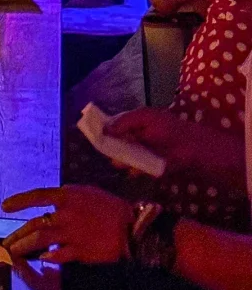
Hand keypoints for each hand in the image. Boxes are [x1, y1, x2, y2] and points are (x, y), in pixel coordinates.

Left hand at [2, 185, 133, 264]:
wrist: (132, 227)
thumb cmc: (109, 207)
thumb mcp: (86, 193)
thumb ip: (66, 199)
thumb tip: (51, 207)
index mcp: (67, 196)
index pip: (37, 196)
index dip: (19, 201)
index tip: (4, 207)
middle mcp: (65, 214)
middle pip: (34, 224)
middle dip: (17, 235)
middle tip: (6, 243)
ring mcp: (71, 234)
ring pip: (40, 241)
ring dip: (24, 247)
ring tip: (13, 253)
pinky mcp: (80, 251)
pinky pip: (58, 255)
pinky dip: (48, 257)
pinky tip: (42, 258)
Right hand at [107, 107, 245, 180]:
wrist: (197, 152)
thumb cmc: (171, 130)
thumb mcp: (146, 118)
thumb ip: (125, 123)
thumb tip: (106, 129)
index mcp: (141, 121)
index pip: (119, 123)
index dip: (107, 127)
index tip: (93, 132)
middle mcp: (143, 136)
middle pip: (122, 140)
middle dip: (112, 144)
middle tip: (100, 149)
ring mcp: (149, 152)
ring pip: (129, 155)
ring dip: (121, 158)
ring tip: (114, 162)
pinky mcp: (155, 167)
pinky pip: (139, 168)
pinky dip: (133, 169)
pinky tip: (127, 171)